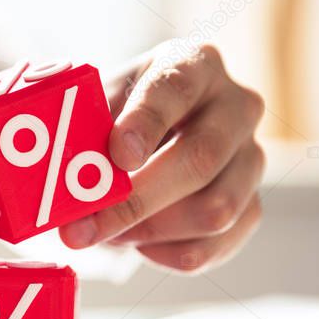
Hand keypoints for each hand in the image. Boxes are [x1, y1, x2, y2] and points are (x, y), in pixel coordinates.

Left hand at [59, 43, 265, 272]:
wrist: (141, 140)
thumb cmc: (114, 118)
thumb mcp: (94, 106)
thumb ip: (83, 133)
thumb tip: (66, 182)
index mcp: (195, 64)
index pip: (175, 89)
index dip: (145, 124)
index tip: (118, 156)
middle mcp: (237, 107)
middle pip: (201, 159)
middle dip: (135, 202)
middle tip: (80, 230)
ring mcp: (251, 159)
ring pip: (214, 211)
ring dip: (148, 232)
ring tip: (107, 230)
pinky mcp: (251, 207)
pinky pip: (214, 246)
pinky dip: (166, 254)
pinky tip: (137, 243)